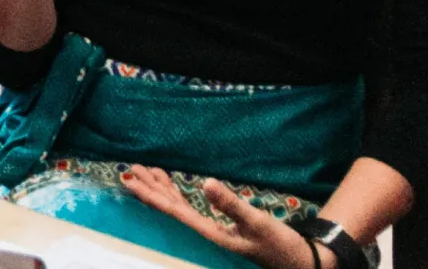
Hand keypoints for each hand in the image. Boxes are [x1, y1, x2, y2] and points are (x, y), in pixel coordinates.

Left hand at [118, 168, 319, 268]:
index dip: (151, 195)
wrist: (297, 262)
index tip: (132, 180)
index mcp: (209, 232)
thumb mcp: (257, 223)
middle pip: (170, 207)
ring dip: (161, 188)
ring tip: (145, 170)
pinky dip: (178, 194)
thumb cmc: (278, 245)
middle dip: (150, 188)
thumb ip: (231, 204)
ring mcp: (211, 229)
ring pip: (178, 206)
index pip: (173, 211)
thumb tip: (207, 183)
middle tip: (130, 168)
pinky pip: (190, 208)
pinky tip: (169, 185)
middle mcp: (204, 232)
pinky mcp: (220, 225)